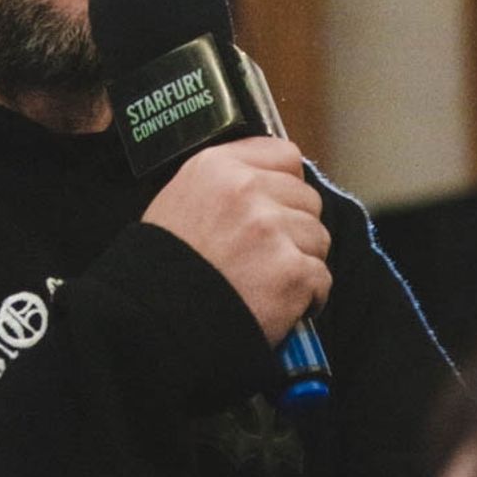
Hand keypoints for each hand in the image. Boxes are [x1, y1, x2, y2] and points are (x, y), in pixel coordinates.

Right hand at [140, 138, 331, 346]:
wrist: (156, 320)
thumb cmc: (165, 267)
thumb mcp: (180, 199)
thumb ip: (225, 183)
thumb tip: (269, 184)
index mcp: (217, 167)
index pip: (285, 156)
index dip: (286, 185)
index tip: (278, 206)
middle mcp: (246, 190)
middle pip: (307, 199)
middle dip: (295, 228)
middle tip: (267, 255)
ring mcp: (271, 229)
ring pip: (318, 238)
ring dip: (301, 262)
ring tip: (267, 281)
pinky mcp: (292, 271)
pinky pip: (321, 278)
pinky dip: (307, 297)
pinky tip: (277, 303)